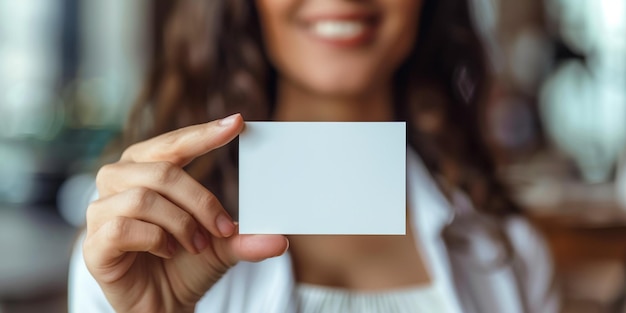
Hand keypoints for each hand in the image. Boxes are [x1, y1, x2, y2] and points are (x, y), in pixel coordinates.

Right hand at [83, 114, 287, 312]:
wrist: (162, 304)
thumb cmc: (185, 263)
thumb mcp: (221, 245)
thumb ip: (245, 237)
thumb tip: (280, 240)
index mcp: (146, 168)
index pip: (174, 143)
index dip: (204, 133)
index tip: (238, 123)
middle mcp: (118, 181)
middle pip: (162, 171)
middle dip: (201, 200)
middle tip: (223, 227)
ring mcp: (101, 211)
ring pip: (143, 198)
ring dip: (180, 224)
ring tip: (196, 244)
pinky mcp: (94, 243)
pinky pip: (122, 227)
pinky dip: (154, 239)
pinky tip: (166, 251)